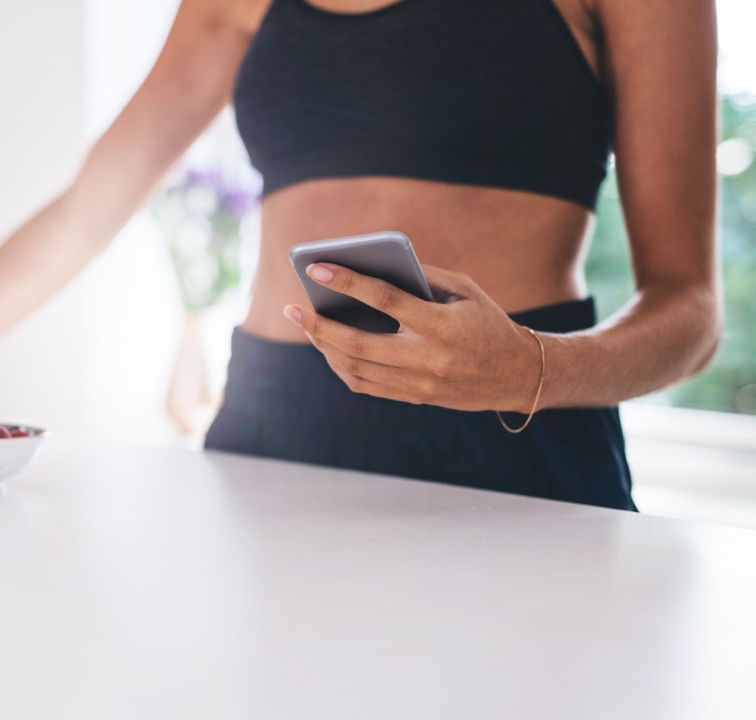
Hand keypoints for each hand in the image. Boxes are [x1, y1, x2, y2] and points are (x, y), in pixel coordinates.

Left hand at [282, 263, 543, 411]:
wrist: (518, 375)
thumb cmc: (488, 322)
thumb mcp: (465, 290)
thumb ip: (421, 276)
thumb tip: (371, 266)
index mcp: (441, 325)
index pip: (384, 300)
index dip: (348, 282)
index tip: (316, 268)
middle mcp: (426, 358)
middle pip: (356, 344)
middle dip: (317, 325)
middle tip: (293, 308)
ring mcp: (418, 384)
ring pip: (354, 368)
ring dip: (323, 346)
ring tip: (307, 325)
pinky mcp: (414, 398)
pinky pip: (364, 385)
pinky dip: (340, 366)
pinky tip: (328, 347)